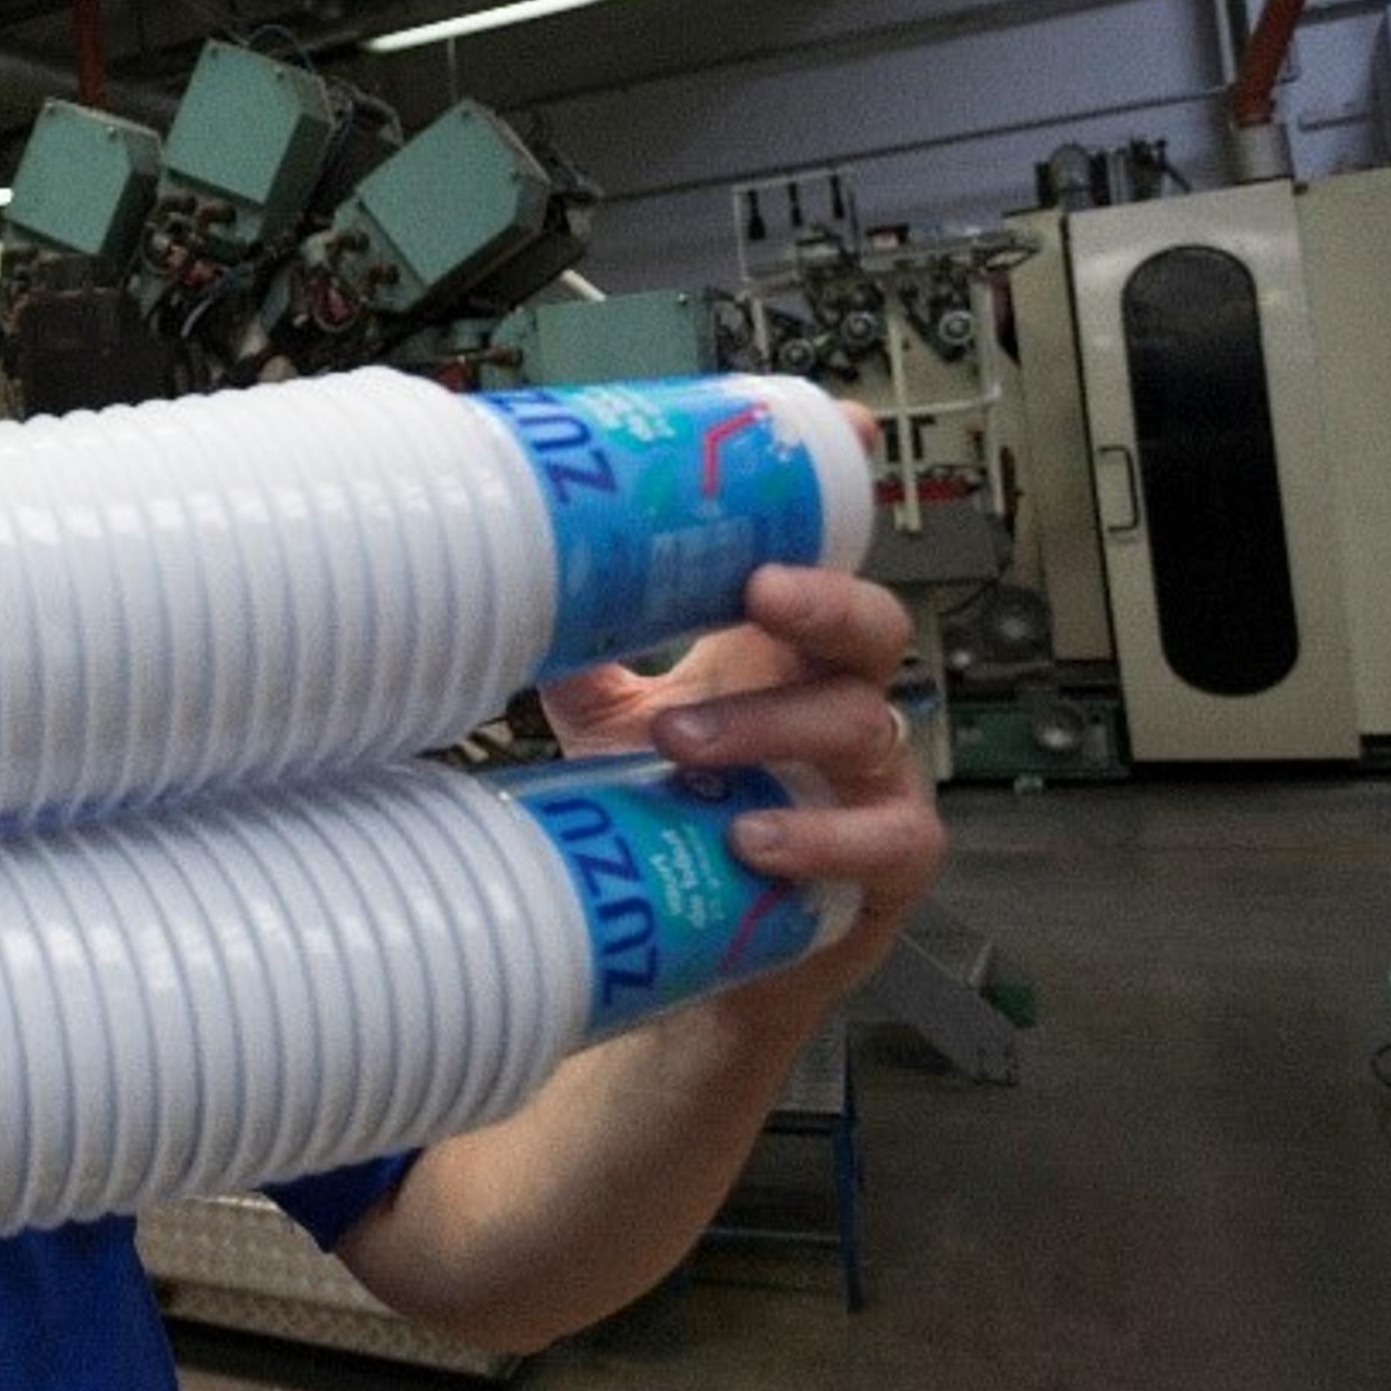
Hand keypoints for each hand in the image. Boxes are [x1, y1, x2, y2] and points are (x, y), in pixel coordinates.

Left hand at [534, 414, 943, 999]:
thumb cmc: (677, 820)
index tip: (844, 432)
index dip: (843, 499)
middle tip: (754, 589)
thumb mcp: (619, 724)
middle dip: (822, 597)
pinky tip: (752, 840)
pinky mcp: (888, 867)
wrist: (714, 957)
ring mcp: (877, 785)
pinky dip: (818, 838)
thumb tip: (502, 590)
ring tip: (680, 743)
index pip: (828, 559)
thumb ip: (583, 658)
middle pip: (871, 624)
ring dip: (768, 726)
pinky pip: (880, 841)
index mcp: (787, 654)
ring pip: (860, 724)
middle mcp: (844, 704)